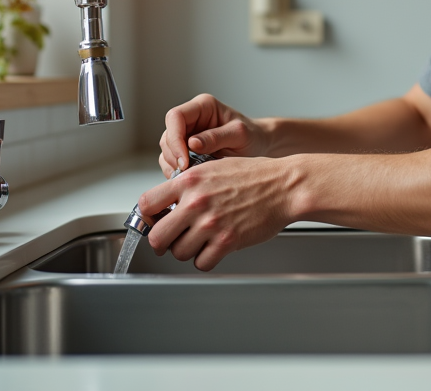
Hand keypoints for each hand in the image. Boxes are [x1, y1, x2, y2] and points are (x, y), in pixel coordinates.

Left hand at [137, 156, 296, 270]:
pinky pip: (202, 263)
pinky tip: (213, 249)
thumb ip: (188, 184)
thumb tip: (168, 202)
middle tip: (171, 240)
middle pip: (157, 236)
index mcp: (189, 180)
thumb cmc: (254, 176)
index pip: (146, 204)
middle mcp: (196, 202)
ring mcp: (211, 223)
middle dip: (162, 242)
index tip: (154, 221)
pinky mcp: (227, 241)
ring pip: (179, 252)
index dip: (148, 217)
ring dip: (186, 251)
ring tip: (199, 241)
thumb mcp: (214, 167)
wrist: (284, 186)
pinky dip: (205, 260)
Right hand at [159, 94, 270, 177]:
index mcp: (203, 107)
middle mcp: (191, 119)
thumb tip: (191, 144)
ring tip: (191, 177)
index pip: (176, 117)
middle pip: (168, 135)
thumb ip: (216, 137)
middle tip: (188, 172)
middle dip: (174, 155)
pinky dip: (176, 171)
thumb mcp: (239, 135)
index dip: (175, 139)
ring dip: (173, 165)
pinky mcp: (185, 150)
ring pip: (166, 149)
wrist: (259, 146)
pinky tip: (190, 179)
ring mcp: (187, 134)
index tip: (184, 160)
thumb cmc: (252, 136)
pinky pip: (171, 161)